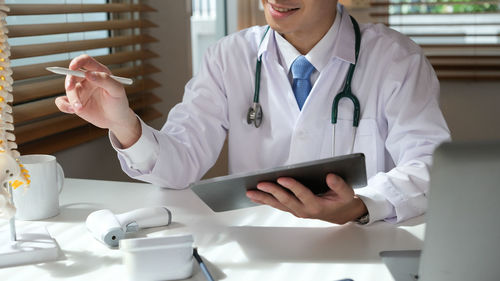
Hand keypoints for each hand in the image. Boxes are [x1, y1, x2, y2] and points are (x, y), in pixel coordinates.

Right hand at [55, 55, 139, 147]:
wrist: (116, 119)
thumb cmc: (119, 102)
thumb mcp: (117, 90)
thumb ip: (105, 80)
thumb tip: (89, 73)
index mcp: (98, 72)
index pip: (86, 61)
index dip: (78, 61)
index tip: (72, 67)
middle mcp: (87, 79)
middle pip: (73, 75)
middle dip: (70, 81)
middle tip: (70, 88)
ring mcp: (80, 91)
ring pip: (69, 90)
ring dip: (72, 99)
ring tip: (80, 108)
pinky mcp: (75, 102)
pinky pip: (62, 102)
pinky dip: (63, 105)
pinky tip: (72, 110)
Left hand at [246, 173, 367, 223]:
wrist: (342, 214)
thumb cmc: (342, 202)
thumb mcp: (347, 193)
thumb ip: (339, 185)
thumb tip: (330, 176)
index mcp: (317, 206)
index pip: (302, 194)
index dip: (292, 186)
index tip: (282, 178)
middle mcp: (304, 210)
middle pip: (285, 200)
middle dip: (272, 191)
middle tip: (260, 184)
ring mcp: (297, 210)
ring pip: (278, 204)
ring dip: (263, 198)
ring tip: (250, 192)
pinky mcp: (293, 209)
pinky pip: (277, 205)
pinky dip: (265, 200)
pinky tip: (255, 196)